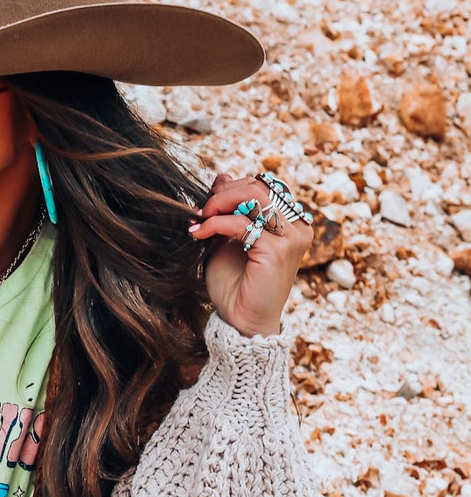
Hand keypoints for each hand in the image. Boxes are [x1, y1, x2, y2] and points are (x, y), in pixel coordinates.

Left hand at [188, 171, 311, 338]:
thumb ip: (227, 210)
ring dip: (221, 203)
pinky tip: (199, 233)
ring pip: (255, 195)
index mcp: (289, 222)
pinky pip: (242, 223)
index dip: (231, 188)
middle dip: (224, 193)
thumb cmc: (236, 285)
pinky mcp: (278, 250)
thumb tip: (222, 175)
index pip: (262, 186)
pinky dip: (216, 223)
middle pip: (259, 185)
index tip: (207, 204)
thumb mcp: (226, 239)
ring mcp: (292, 237)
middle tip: (201, 210)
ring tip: (201, 218)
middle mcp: (297, 227)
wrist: (242, 321)